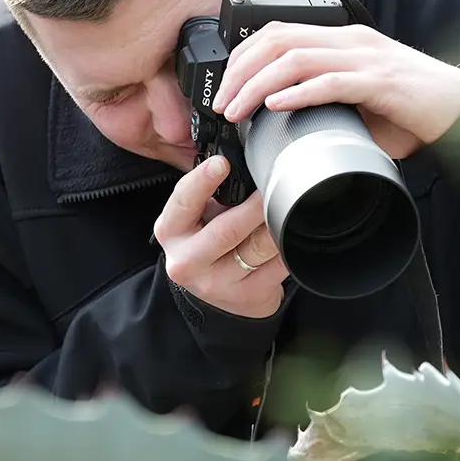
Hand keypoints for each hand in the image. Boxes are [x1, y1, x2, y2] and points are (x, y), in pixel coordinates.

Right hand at [153, 156, 287, 318]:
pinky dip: (287, 245)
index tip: (221, 163)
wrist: (220, 297)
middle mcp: (187, 260)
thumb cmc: (208, 246)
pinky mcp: (247, 296)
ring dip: (276, 224)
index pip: (183, 202)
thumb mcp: (198, 218)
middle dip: (254, 206)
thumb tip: (242, 163)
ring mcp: (217, 282)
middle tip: (272, 186)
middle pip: (227, 229)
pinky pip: (277, 264)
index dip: (203, 180)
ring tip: (284, 208)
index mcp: (171, 231)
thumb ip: (212, 194)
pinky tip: (289, 234)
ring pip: (257, 247)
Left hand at [212, 23, 459, 159]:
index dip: (244, 56)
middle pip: (278, 40)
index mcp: (345, 41)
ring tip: (237, 110)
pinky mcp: (382, 83)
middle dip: (240, 70)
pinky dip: (297, 93)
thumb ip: (332, 108)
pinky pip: (331, 81)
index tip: (225, 86)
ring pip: (296, 58)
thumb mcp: (365, 104)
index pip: (280, 32)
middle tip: (221, 104)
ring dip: (258, 84)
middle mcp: (352, 41)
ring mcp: (366, 59)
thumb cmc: (417, 111)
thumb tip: (293, 134)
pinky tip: (276, 107)